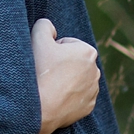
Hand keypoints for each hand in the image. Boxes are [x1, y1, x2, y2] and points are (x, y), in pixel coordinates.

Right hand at [33, 17, 99, 133]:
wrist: (39, 108)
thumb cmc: (40, 71)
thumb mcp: (37, 38)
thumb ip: (44, 25)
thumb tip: (50, 28)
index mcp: (88, 51)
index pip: (66, 44)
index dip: (51, 50)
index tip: (45, 60)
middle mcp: (96, 71)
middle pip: (72, 62)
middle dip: (61, 65)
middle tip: (45, 73)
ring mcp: (93, 90)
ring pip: (75, 80)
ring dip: (65, 80)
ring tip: (49, 86)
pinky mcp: (88, 107)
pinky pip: (77, 97)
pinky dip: (67, 96)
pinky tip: (55, 98)